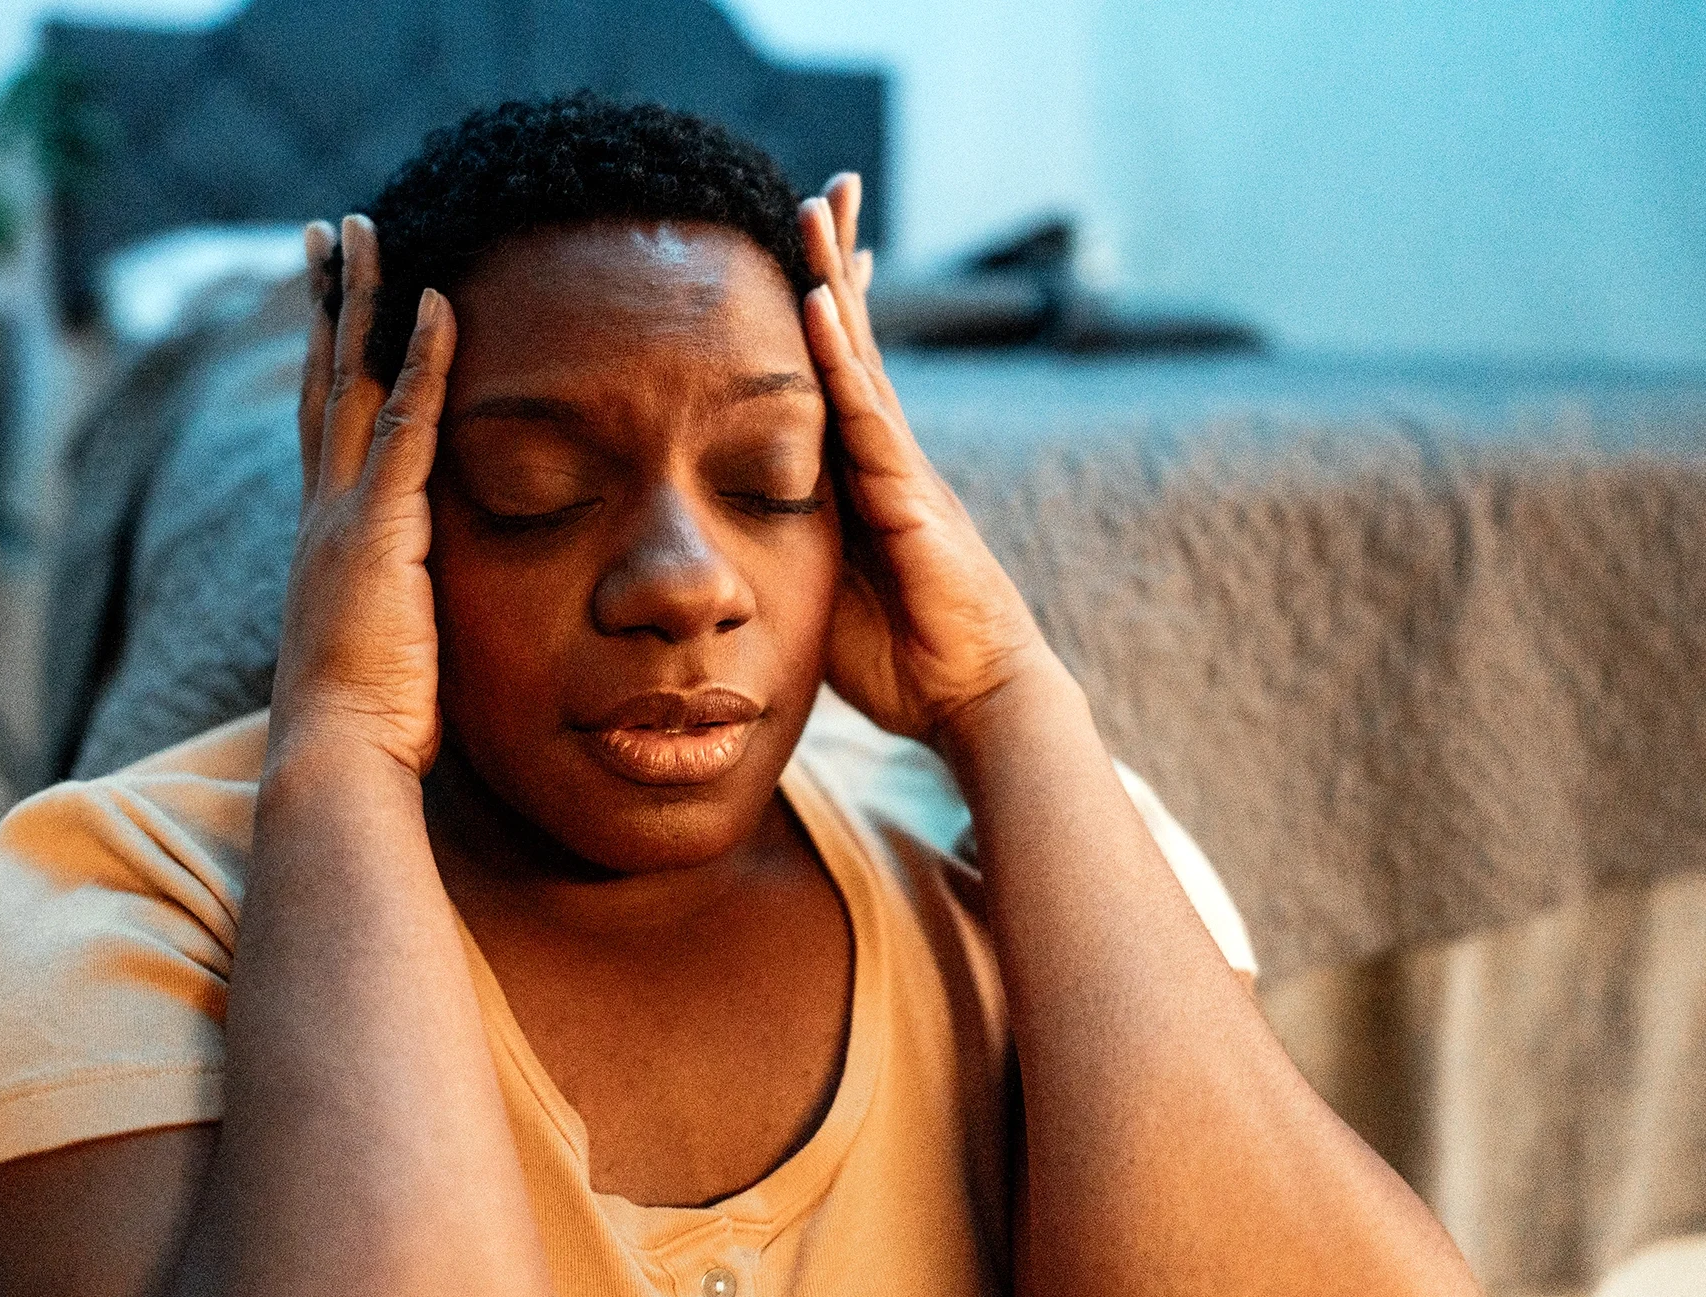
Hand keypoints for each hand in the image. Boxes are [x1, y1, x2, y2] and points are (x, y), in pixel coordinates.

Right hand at [266, 215, 455, 779]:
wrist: (336, 757)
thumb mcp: (387, 651)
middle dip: (325, 303)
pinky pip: (406, 421)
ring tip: (369, 228)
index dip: (329, 364)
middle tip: (329, 234)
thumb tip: (422, 615)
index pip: (327, 430)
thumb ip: (399, 612)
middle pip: (322, 381)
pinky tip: (438, 299)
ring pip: (349, 379)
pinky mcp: (380, 525)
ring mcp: (345, 513)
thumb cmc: (368, 729)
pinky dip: (421, 357)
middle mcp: (322, 513)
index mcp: (325, 541)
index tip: (330, 309)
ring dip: (362, 299)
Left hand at [800, 174, 1065, 747]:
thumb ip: (792, 547)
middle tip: (825, 188)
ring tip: (815, 211)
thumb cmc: (904, 657)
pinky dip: (839, 359)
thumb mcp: (826, 591)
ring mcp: (904, 470)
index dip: (828, 311)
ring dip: (835, 281)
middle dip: (841, 263)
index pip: (840, 377)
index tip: (811, 250)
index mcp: (867, 476)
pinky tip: (817, 307)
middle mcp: (890, 456)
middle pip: (858, 342)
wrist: (973, 698)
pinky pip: (867, 416)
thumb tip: (732, 532)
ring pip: (861, 359)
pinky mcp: (910, 497)